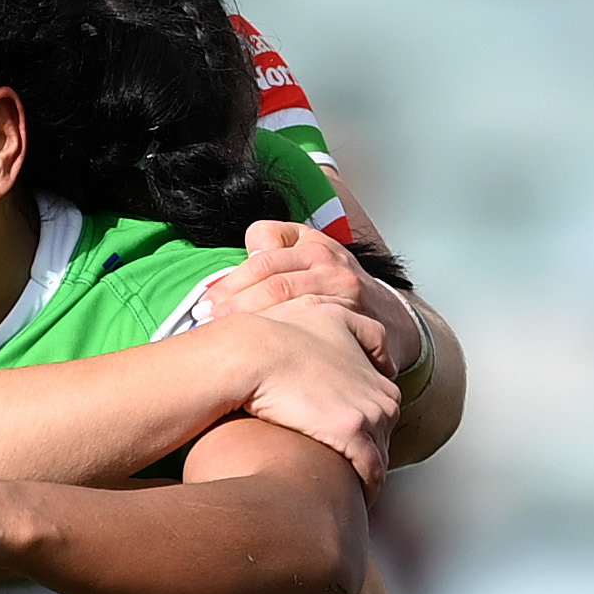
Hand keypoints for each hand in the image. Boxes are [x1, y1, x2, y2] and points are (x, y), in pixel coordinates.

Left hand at [198, 226, 427, 402]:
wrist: (386, 316)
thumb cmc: (332, 291)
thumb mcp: (306, 260)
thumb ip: (271, 255)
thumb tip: (226, 274)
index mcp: (310, 240)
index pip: (263, 250)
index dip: (231, 278)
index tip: (207, 301)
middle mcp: (329, 259)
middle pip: (272, 279)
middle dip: (234, 304)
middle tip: (206, 324)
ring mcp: (343, 287)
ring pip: (289, 301)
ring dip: (253, 322)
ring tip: (226, 340)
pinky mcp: (355, 316)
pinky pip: (313, 327)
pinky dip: (284, 340)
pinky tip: (264, 353)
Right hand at [204, 302, 394, 489]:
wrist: (251, 353)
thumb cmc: (275, 335)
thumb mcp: (323, 314)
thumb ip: (350, 326)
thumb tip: (359, 341)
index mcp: (375, 370)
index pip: (381, 406)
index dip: (363, 422)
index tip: (349, 436)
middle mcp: (380, 391)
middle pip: (384, 433)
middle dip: (368, 450)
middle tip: (344, 467)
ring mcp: (370, 414)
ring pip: (379, 455)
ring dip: (366, 472)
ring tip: (345, 489)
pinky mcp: (352, 436)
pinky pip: (371, 472)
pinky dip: (366, 487)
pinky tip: (352, 500)